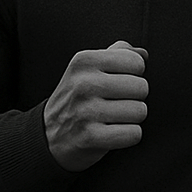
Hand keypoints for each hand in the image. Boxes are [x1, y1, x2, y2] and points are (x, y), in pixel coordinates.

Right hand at [43, 41, 148, 171]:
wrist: (48, 134)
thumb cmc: (78, 97)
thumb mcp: (89, 68)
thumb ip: (117, 54)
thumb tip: (143, 54)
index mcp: (85, 61)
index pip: (136, 62)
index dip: (134, 74)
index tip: (119, 82)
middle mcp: (83, 83)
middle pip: (141, 87)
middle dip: (136, 98)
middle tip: (117, 102)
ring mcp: (85, 111)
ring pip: (140, 111)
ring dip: (132, 118)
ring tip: (114, 117)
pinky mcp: (90, 137)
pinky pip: (133, 134)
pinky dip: (129, 135)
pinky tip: (113, 132)